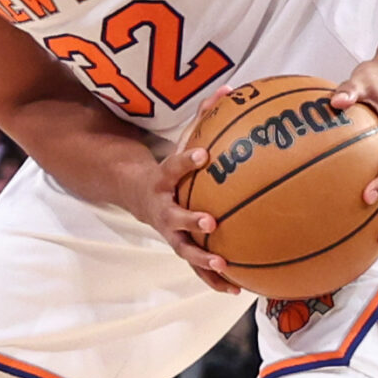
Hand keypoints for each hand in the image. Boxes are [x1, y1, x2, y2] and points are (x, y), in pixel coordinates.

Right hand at [131, 96, 240, 296]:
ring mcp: (170, 232)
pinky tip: (239, 288)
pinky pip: (198, 267)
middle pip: (175, 216)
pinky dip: (215, 278)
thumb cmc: (169, 167)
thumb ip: (204, 118)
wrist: (138, 194)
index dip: (187, 162)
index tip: (204, 155)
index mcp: (164, 181)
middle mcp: (164, 210)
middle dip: (191, 219)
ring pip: (185, 249)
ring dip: (203, 258)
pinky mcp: (180, 247)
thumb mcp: (181, 141)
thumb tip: (230, 89)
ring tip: (225, 263)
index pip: (174, 168)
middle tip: (211, 220)